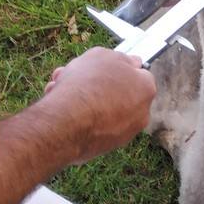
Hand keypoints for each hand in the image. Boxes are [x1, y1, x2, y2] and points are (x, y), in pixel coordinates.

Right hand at [41, 47, 155, 163]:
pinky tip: (57, 107)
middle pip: (116, 92)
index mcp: (146, 88)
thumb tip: (131, 63)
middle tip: (72, 76)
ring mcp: (123, 133)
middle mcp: (140, 114)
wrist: (67, 122)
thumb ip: (120, 59)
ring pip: (99, 109)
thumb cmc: (87, 84)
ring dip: (80, 98)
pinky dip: (76, 117)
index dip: (117, 69)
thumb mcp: (103, 55)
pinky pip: (89, 127)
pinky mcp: (104, 148)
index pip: (138, 74)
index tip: (101, 67)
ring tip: (58, 89)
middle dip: (94, 84)